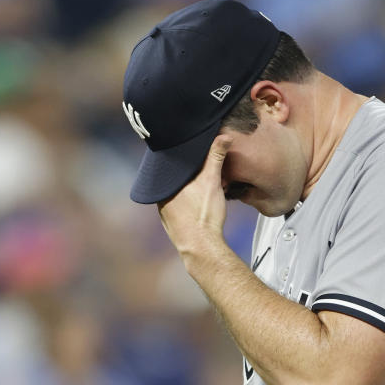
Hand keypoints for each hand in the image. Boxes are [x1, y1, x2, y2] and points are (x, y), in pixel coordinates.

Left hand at [157, 134, 231, 259]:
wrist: (201, 247)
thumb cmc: (204, 215)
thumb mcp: (212, 181)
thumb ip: (216, 157)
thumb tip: (224, 136)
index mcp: (165, 181)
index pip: (172, 162)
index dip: (184, 155)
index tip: (193, 149)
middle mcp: (160, 195)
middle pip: (175, 177)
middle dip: (189, 172)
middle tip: (202, 168)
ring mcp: (164, 209)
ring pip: (176, 191)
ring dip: (188, 187)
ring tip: (202, 185)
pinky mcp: (171, 221)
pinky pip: (178, 205)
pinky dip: (187, 200)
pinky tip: (198, 202)